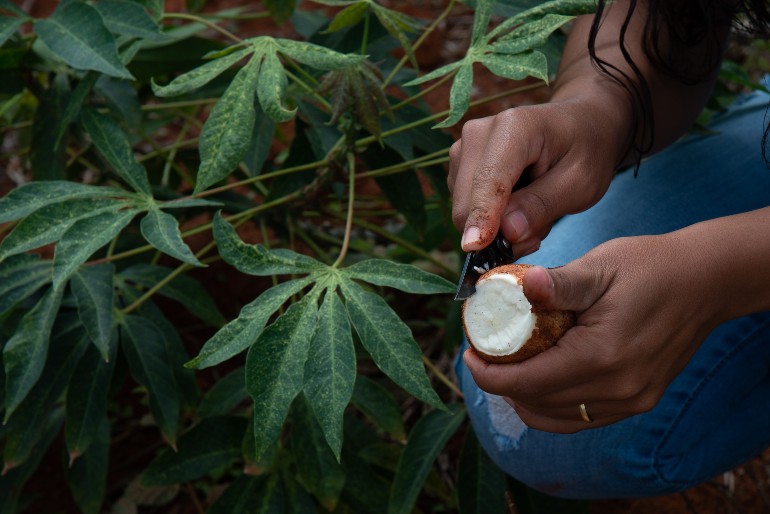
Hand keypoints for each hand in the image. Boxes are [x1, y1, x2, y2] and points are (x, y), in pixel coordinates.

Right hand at [448, 99, 623, 255]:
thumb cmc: (586, 151)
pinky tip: (517, 208)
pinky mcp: (459, 165)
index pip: (489, 180)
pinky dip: (489, 219)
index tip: (475, 247)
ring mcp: (464, 149)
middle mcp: (478, 134)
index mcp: (513, 128)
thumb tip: (507, 232)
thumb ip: (543, 206)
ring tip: (533, 215)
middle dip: (496, 231)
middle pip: (467, 201)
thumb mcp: (581, 183)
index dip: (481, 216)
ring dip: (495, 227)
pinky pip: (466, 208)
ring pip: (463, 210)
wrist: (580, 125)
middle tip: (536, 237)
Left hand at [464, 234, 721, 432]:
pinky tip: (541, 375)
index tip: (468, 352)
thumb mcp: (600, 266)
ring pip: (555, 418)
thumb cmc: (649, 267)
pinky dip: (552, 403)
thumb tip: (520, 285)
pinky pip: (581, 417)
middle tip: (485, 352)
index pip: (525, 382)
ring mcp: (629, 401)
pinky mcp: (637, 401)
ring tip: (508, 364)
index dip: (487, 374)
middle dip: (500, 382)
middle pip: (534, 403)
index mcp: (600, 357)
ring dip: (524, 396)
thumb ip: (558, 283)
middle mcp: (615, 390)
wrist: (704, 282)